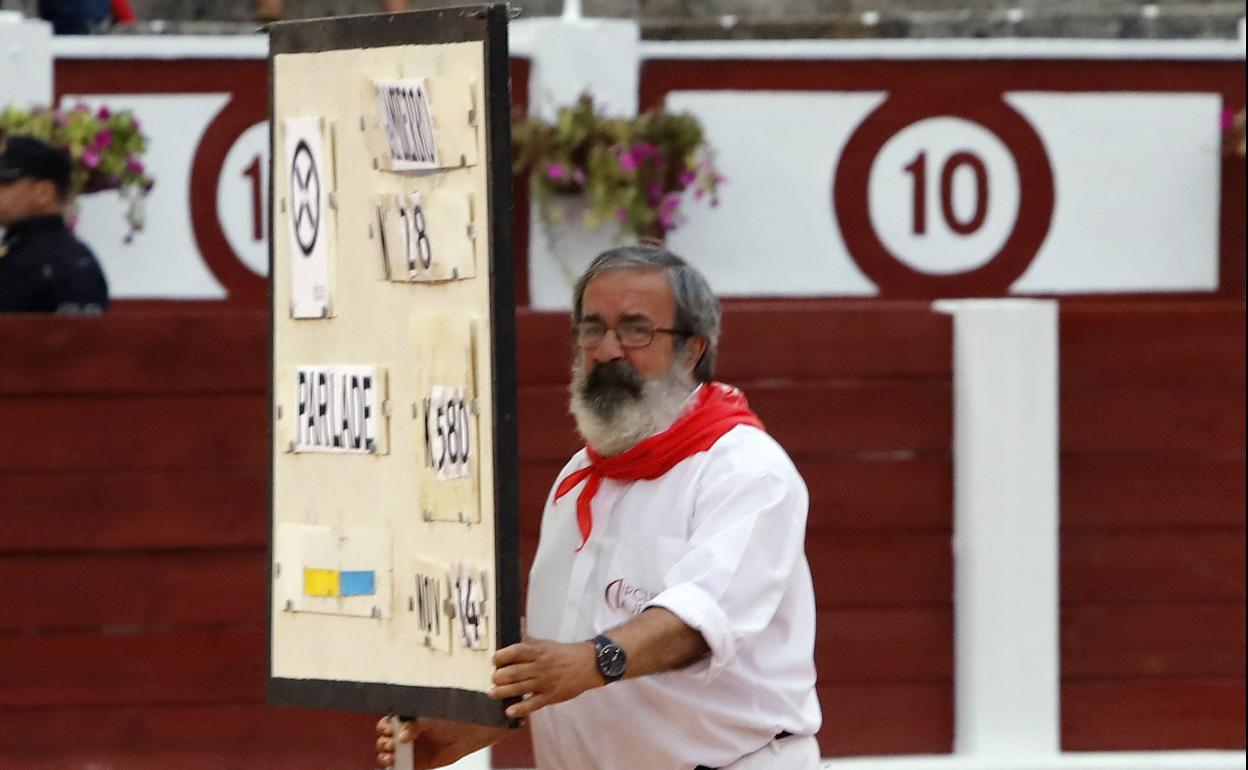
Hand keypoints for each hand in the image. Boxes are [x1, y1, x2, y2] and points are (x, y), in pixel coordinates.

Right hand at [375, 716, 505, 768]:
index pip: (387, 725)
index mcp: (406, 721)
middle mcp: (405, 736)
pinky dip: (397, 768)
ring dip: (386, 757)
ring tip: (390, 756)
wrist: (468, 733)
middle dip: (384, 743)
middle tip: (390, 744)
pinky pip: (403, 767)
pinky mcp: (418, 764)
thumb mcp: (430, 720)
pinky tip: (395, 766)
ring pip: (390, 756)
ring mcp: (411, 750)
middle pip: (385, 741)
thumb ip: (415, 727)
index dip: (384, 728)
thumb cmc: (449, 720)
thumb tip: (401, 737)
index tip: (388, 729)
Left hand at [489, 638, 601, 719]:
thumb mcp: (547, 643)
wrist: (589, 665)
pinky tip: (510, 711)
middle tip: (494, 678)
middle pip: (514, 672)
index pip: (516, 652)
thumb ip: (529, 639)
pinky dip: (521, 708)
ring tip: (493, 693)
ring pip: (520, 688)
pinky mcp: (551, 696)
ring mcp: (545, 683)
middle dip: (500, 676)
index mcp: (539, 651)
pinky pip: (533, 704)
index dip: (501, 656)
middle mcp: (540, 667)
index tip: (494, 660)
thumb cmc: (565, 653)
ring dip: (504, 691)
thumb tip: (516, 624)